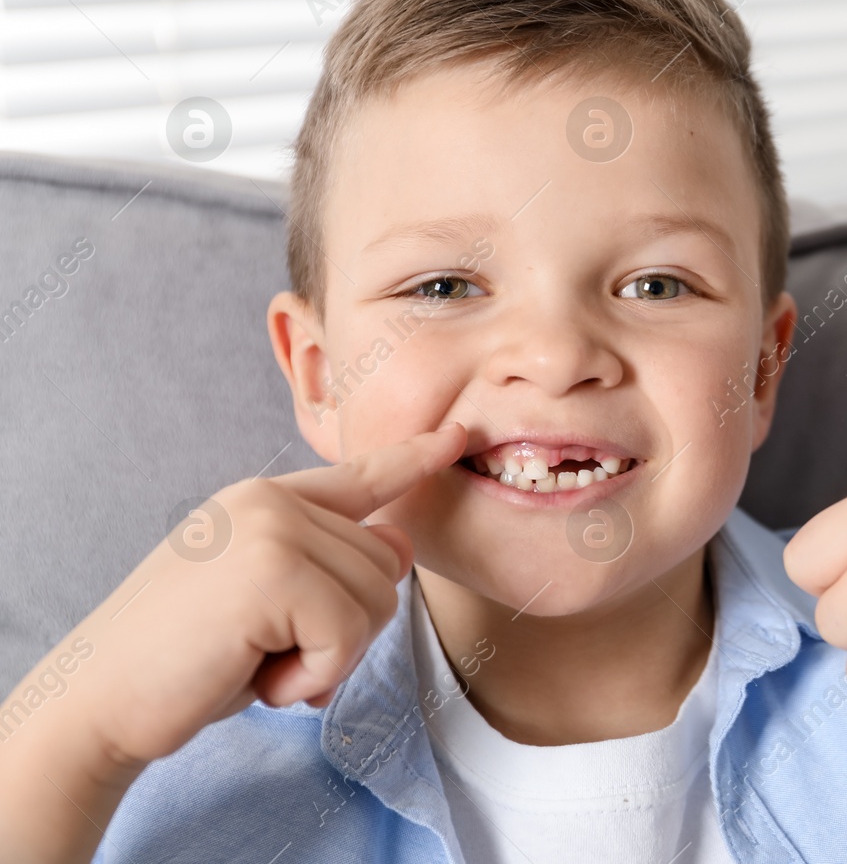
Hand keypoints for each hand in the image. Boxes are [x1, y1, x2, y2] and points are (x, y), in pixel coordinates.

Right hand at [65, 423, 465, 770]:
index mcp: (265, 501)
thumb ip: (327, 569)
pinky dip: (313, 677)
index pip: (358, 476)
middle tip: (265, 651)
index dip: (414, 459)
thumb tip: (399, 545)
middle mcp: (271, 502)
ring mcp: (272, 530)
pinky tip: (258, 677)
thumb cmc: (180, 660)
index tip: (457, 436)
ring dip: (326, 659)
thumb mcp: (264, 605)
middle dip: (342, 630)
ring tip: (255, 660)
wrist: (99, 700)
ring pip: (376, 603)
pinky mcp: (274, 572)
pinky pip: (349, 636)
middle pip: (383, 566)